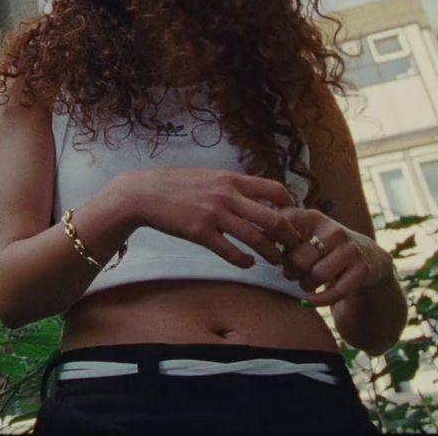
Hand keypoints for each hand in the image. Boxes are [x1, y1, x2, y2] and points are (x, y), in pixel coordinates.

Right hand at [123, 168, 304, 268]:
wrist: (144, 192)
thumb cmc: (177, 184)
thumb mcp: (209, 175)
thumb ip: (232, 184)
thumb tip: (256, 195)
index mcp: (231, 179)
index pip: (275, 189)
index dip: (290, 205)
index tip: (292, 218)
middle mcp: (227, 195)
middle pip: (273, 218)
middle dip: (289, 236)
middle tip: (293, 246)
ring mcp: (214, 214)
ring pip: (256, 238)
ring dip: (271, 253)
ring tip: (275, 260)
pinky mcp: (200, 232)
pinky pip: (231, 252)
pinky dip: (244, 261)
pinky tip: (248, 263)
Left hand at [277, 208, 393, 306]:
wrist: (368, 255)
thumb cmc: (325, 245)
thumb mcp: (306, 232)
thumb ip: (282, 232)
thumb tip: (254, 238)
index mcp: (314, 217)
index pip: (285, 223)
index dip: (272, 241)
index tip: (271, 253)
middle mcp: (334, 230)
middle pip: (299, 258)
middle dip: (291, 271)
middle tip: (290, 274)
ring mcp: (350, 249)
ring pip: (317, 275)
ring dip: (305, 285)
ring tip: (304, 283)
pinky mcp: (363, 269)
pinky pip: (336, 291)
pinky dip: (319, 300)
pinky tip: (310, 300)